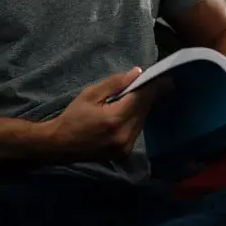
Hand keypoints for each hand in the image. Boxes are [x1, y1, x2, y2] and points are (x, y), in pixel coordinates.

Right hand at [45, 68, 162, 158]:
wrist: (60, 145)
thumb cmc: (72, 117)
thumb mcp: (90, 95)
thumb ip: (114, 84)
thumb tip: (137, 73)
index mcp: (114, 119)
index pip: (140, 98)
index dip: (153, 87)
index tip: (165, 78)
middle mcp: (124, 135)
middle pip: (143, 110)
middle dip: (151, 95)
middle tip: (163, 82)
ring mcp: (125, 146)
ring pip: (142, 120)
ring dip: (144, 106)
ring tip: (149, 93)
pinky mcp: (124, 152)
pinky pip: (136, 130)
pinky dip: (137, 117)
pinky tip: (136, 109)